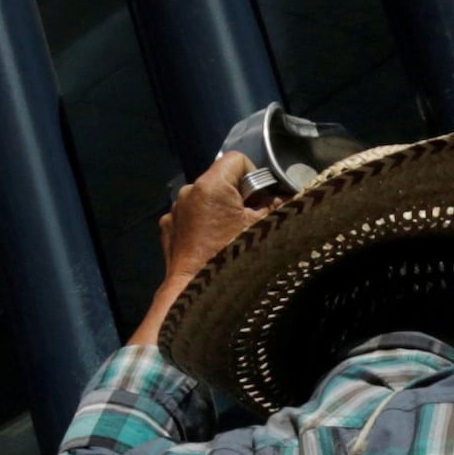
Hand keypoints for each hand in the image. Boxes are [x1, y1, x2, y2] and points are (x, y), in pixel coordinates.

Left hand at [133, 153, 268, 348]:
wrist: (195, 294)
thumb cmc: (232, 260)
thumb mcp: (264, 230)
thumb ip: (278, 206)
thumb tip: (284, 198)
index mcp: (211, 185)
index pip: (238, 160)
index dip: (255, 177)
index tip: (260, 201)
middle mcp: (188, 191)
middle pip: (222, 180)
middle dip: (238, 196)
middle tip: (249, 222)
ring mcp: (175, 210)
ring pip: (206, 199)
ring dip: (219, 210)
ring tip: (229, 237)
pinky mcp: (169, 227)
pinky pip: (191, 216)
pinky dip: (202, 224)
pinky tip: (211, 244)